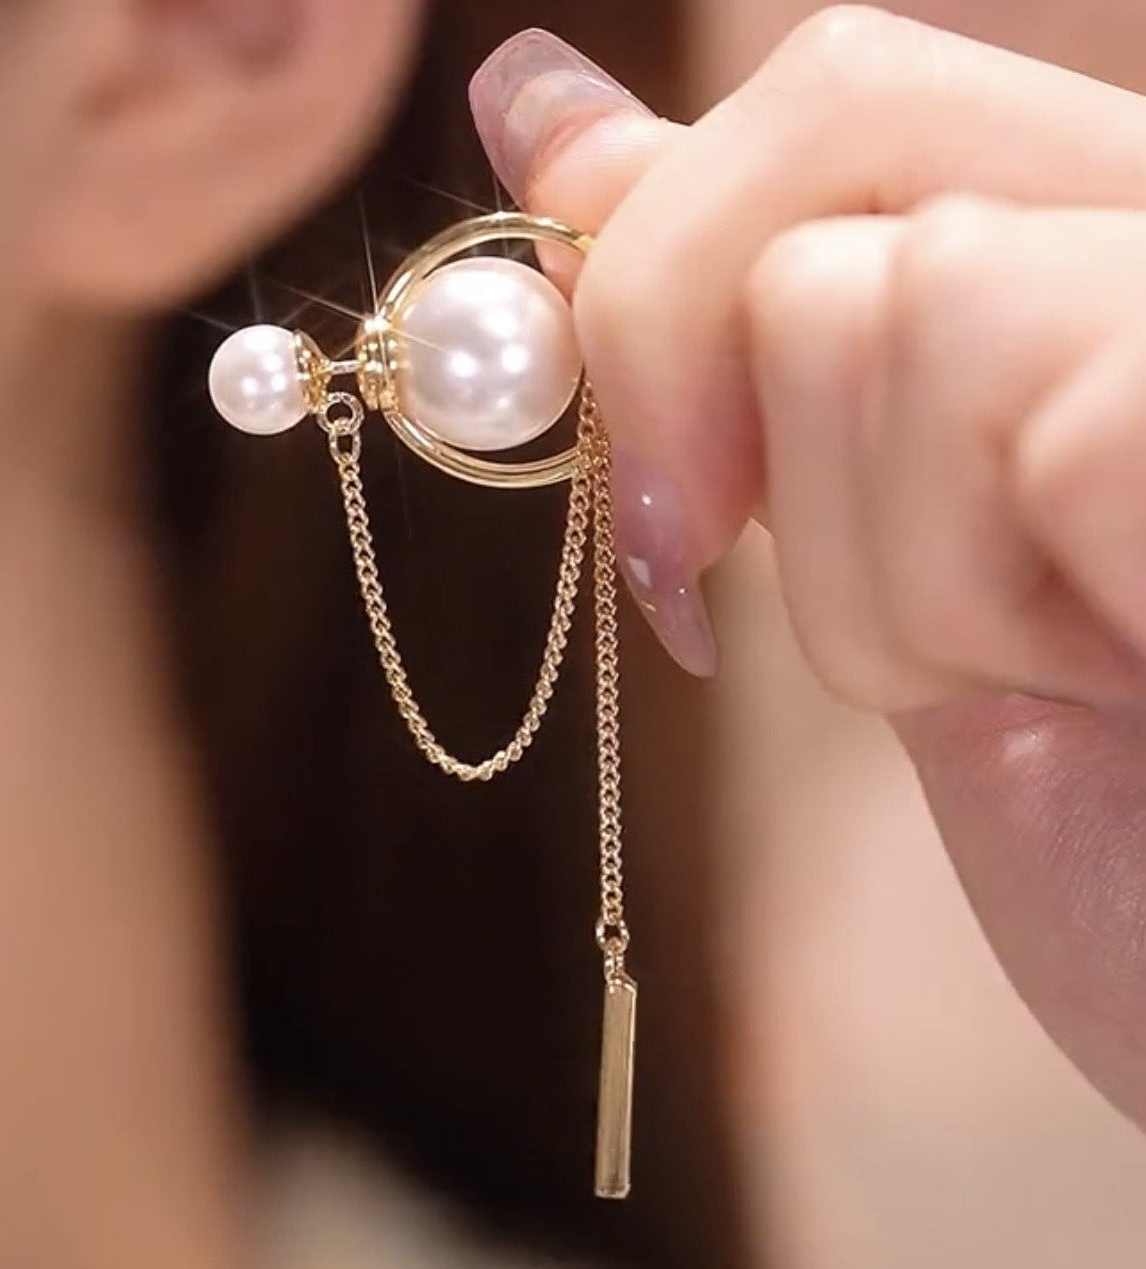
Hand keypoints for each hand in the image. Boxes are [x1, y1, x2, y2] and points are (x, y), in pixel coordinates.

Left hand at [472, 13, 1145, 1126]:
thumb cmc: (1090, 818)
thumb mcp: (868, 552)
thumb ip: (734, 335)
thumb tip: (540, 114)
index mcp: (1092, 257)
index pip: (844, 89)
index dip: (662, 227)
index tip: (590, 371)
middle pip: (836, 103)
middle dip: (698, 369)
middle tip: (716, 567)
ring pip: (866, 286)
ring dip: (865, 567)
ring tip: (1016, 677)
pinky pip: (973, 377)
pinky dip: (950, 601)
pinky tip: (1084, 689)